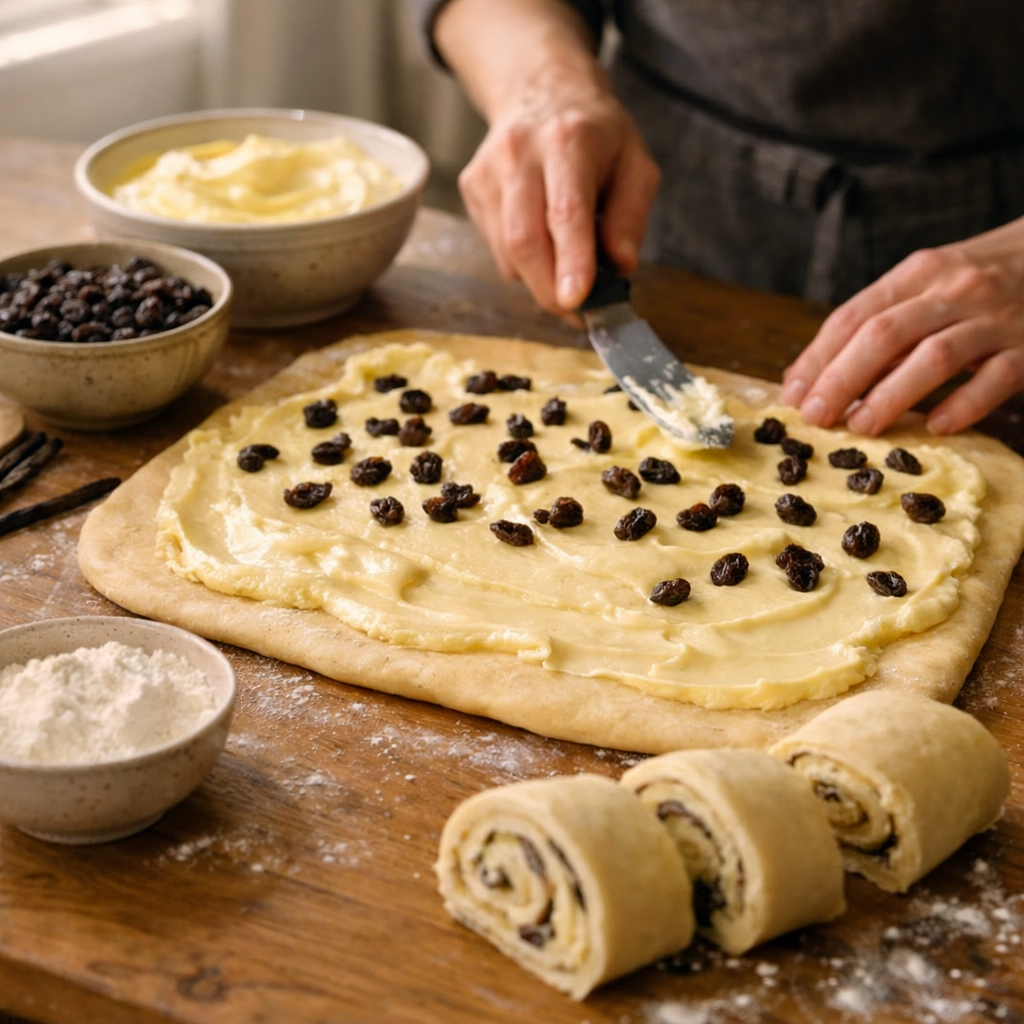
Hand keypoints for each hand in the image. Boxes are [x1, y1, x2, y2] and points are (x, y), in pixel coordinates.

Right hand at [459, 87, 659, 314]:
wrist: (542, 90)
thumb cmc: (596, 136)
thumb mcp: (636, 163)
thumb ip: (632, 216)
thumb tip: (621, 267)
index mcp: (568, 140)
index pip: (565, 211)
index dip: (570, 261)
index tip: (576, 300)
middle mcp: (519, 152)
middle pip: (524, 239)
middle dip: (549, 288)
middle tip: (576, 311)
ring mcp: (488, 170)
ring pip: (506, 251)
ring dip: (538, 277)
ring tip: (566, 265)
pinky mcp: (472, 187)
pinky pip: (496, 247)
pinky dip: (523, 262)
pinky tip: (541, 238)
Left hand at [781, 235, 1023, 434]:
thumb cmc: (982, 280)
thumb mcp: (929, 286)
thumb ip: (879, 324)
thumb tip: (811, 377)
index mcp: (919, 273)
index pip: (854, 316)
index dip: (818, 359)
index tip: (793, 395)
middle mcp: (954, 290)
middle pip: (884, 334)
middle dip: (842, 379)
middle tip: (815, 417)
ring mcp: (995, 318)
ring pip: (934, 356)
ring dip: (891, 395)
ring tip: (861, 427)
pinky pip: (995, 378)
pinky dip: (964, 405)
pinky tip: (937, 427)